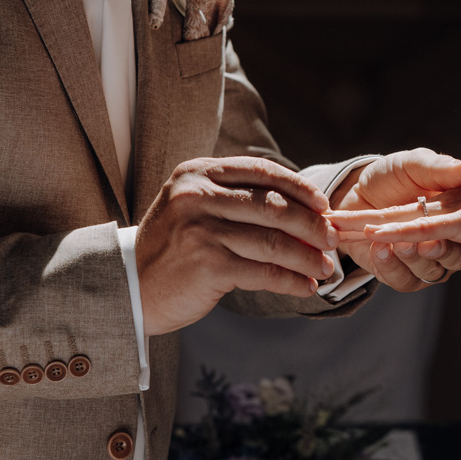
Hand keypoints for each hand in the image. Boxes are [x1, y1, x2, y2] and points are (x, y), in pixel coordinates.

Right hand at [135, 157, 339, 335]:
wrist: (128, 286)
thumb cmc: (173, 248)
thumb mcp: (194, 208)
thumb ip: (237, 199)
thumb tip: (305, 210)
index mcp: (197, 173)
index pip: (263, 172)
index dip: (301, 188)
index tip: (324, 206)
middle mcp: (197, 195)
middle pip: (274, 206)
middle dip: (312, 225)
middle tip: (332, 241)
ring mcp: (201, 229)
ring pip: (273, 241)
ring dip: (307, 258)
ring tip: (325, 269)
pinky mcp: (207, 265)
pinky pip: (264, 272)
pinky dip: (291, 281)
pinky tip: (306, 287)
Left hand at [330, 148, 460, 290]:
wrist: (356, 192)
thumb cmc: (393, 176)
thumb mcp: (416, 164)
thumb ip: (441, 168)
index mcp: (457, 216)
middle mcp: (446, 242)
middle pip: (458, 260)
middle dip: (443, 252)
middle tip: (427, 243)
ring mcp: (424, 261)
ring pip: (431, 272)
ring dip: (413, 258)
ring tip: (393, 242)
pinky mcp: (400, 273)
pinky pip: (403, 280)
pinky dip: (390, 265)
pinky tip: (377, 246)